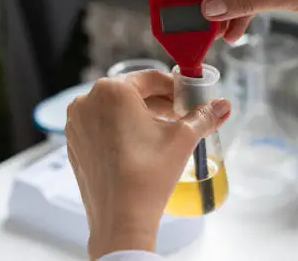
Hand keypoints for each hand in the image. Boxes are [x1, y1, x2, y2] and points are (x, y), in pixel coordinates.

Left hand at [65, 70, 230, 259]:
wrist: (121, 219)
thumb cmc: (148, 174)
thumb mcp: (183, 138)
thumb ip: (204, 116)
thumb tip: (222, 105)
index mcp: (112, 91)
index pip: (152, 78)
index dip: (176, 88)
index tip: (190, 99)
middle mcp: (88, 102)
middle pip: (133, 92)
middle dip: (160, 103)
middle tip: (182, 116)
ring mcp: (77, 124)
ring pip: (117, 109)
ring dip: (142, 116)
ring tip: (165, 132)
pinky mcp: (75, 144)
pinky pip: (103, 125)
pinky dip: (123, 129)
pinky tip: (143, 146)